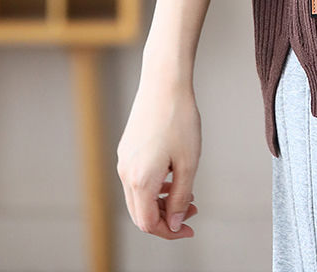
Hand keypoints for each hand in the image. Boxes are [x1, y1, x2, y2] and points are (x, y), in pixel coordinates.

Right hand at [116, 79, 200, 238]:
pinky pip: (137, 179)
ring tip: (187, 193)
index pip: (149, 224)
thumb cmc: (179, 119)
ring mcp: (124, 161)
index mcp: (140, 181)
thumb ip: (182, 197)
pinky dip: (154, 187)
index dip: (170, 232)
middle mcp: (126, 173)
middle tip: (192, 211)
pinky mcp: (126, 149)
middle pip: (141, 214)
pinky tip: (173, 176)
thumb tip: (176, 223)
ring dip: (161, 202)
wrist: (164, 83)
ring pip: (138, 197)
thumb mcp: (189, 162)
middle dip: (167, 218)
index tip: (190, 228)